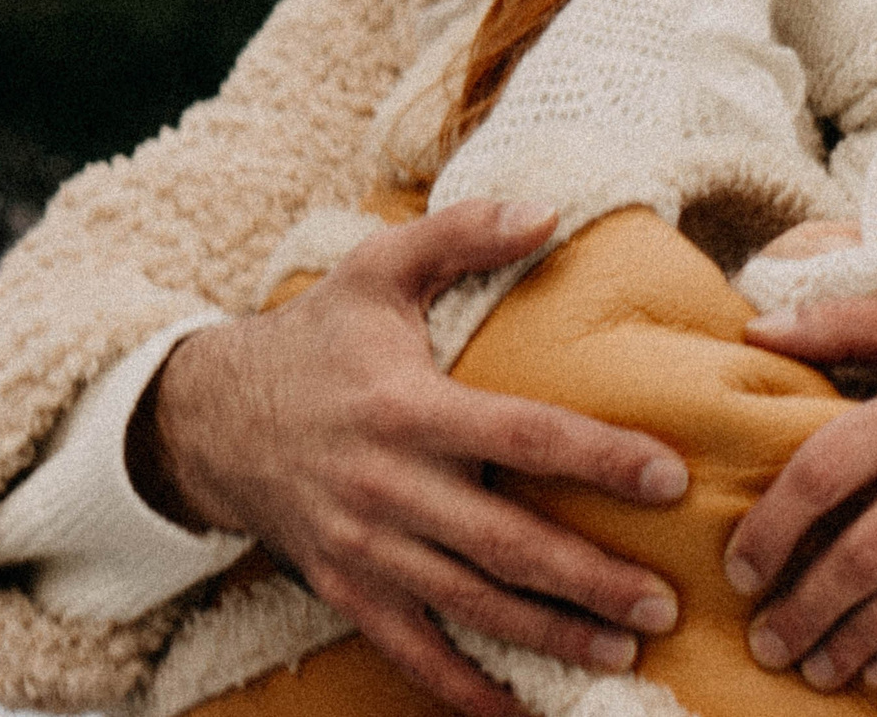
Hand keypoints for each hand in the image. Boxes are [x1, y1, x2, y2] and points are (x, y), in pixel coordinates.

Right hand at [132, 200, 691, 716]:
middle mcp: (388, 487)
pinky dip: (464, 689)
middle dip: (588, 579)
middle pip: (505, 542)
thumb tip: (550, 209)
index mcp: (407, 407)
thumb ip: (464, 231)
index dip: (598, 458)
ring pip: (470, 606)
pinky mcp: (345, 591)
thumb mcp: (378, 268)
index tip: (669, 478)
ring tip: (624, 653)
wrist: (207, 420)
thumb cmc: (315, 339)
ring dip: (548, 636)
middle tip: (664, 604)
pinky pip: (411, 652)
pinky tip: (521, 709)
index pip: (521, 435)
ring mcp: (364, 550)